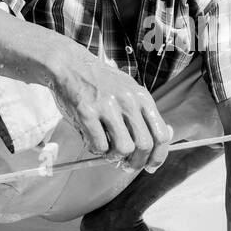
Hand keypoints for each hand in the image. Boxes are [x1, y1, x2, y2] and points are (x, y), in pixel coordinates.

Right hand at [48, 37, 171, 172]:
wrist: (69, 64)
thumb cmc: (100, 82)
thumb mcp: (129, 90)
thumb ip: (142, 114)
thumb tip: (159, 141)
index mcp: (142, 97)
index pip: (161, 135)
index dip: (158, 156)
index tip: (150, 166)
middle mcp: (128, 101)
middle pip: (144, 145)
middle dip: (136, 162)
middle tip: (126, 166)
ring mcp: (107, 106)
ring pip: (123, 148)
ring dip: (115, 157)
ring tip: (106, 150)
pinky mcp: (86, 112)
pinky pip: (99, 145)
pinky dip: (96, 150)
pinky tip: (91, 139)